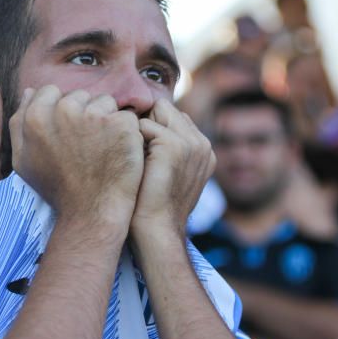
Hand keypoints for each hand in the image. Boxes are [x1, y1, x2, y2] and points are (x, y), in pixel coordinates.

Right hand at [10, 86, 143, 223]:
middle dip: (84, 113)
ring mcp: (95, 116)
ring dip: (107, 120)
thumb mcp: (23, 160)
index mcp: (36, 116)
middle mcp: (64, 110)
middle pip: (79, 95)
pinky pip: (126, 117)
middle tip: (86, 146)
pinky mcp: (121, 124)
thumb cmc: (57, 189)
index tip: (68, 134)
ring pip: (105, 103)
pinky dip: (126, 132)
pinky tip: (119, 152)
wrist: (91, 212)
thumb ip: (19, 123)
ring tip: (102, 150)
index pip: (51, 92)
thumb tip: (29, 91)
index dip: (61, 111)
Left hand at [131, 99, 214, 235]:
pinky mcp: (174, 145)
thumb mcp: (167, 173)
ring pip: (156, 112)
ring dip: (140, 129)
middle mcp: (202, 144)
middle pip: (166, 109)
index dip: (154, 126)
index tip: (141, 149)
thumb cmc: (154, 205)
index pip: (175, 117)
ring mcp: (191, 143)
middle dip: (147, 121)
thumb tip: (143, 125)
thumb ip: (166, 148)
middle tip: (135, 150)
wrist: (156, 230)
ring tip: (136, 158)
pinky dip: (133, 139)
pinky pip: (144, 125)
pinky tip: (134, 162)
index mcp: (204, 151)